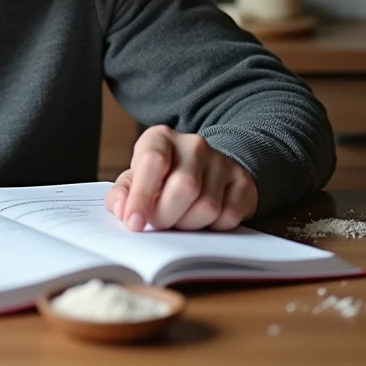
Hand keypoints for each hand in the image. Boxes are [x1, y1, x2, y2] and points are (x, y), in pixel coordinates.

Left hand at [105, 125, 257, 231]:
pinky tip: (202, 219)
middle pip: (184, 187)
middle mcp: (193, 145)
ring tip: (180, 218)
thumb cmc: (161, 178)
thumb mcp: (135, 179)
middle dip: (166, 216)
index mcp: (161, 138)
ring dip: (188, 224)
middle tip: (158, 224)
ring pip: (207, 206)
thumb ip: (122, 194)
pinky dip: (212, 227)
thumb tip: (122, 210)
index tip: (134, 222)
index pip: (153, 161)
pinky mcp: (242, 183)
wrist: (202, 170)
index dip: (141, 196)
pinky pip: (229, 217)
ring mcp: (221, 162)